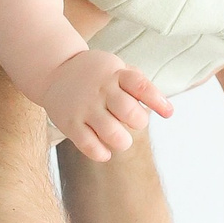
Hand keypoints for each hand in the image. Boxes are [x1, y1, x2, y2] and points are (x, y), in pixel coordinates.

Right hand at [41, 47, 174, 163]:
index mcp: (115, 74)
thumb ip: (140, 85)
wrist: (55, 71)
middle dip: (138, 122)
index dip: (158, 101)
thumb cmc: (96, 75)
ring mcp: (84, 107)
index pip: (141, 86)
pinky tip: (105, 150)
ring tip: (120, 139)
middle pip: (130, 113)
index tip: (168, 113)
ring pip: (112, 134)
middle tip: (132, 122)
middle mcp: (100, 90)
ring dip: (123, 142)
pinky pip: (90, 147)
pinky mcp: (70, 123)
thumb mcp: (117, 69)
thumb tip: (168, 110)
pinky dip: (102, 153)